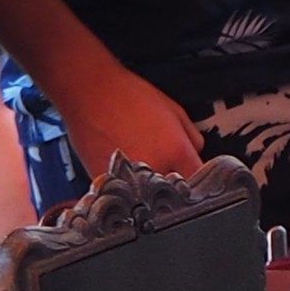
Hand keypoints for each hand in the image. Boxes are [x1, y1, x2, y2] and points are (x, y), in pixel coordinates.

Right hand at [43, 49, 203, 181]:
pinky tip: (124, 167)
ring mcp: (132, 179)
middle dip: (174, 184)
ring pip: (149, 197)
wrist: (90, 92)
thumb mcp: (173, 109)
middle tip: (165, 169)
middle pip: (175, 192)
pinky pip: (126, 193)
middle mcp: (156, 169)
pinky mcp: (108, 183)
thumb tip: (196, 153)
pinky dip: (128, 186)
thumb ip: (191, 136)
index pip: (199, 181)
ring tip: (140, 165)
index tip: (193, 177)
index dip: (198, 180)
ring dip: (150, 189)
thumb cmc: (128, 96)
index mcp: (176, 151)